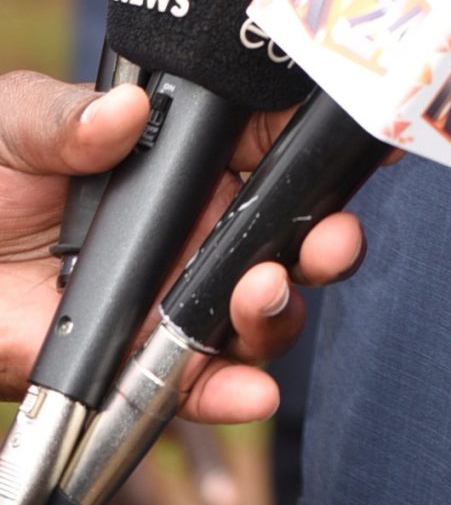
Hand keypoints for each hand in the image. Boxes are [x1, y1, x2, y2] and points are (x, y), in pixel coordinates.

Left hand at [0, 72, 362, 418]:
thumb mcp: (19, 124)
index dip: (320, 150)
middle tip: (329, 238)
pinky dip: (230, 394)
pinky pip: (197, 385)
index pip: (271, 149)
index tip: (361, 148)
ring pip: (258, 311)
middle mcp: (196, 229)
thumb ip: (68, 117)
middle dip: (325, 240)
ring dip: (280, 309)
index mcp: (184, 160)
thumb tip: (123, 110)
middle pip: (285, 237)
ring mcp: (173, 298)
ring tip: (263, 293)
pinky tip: (250, 391)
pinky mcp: (139, 362)